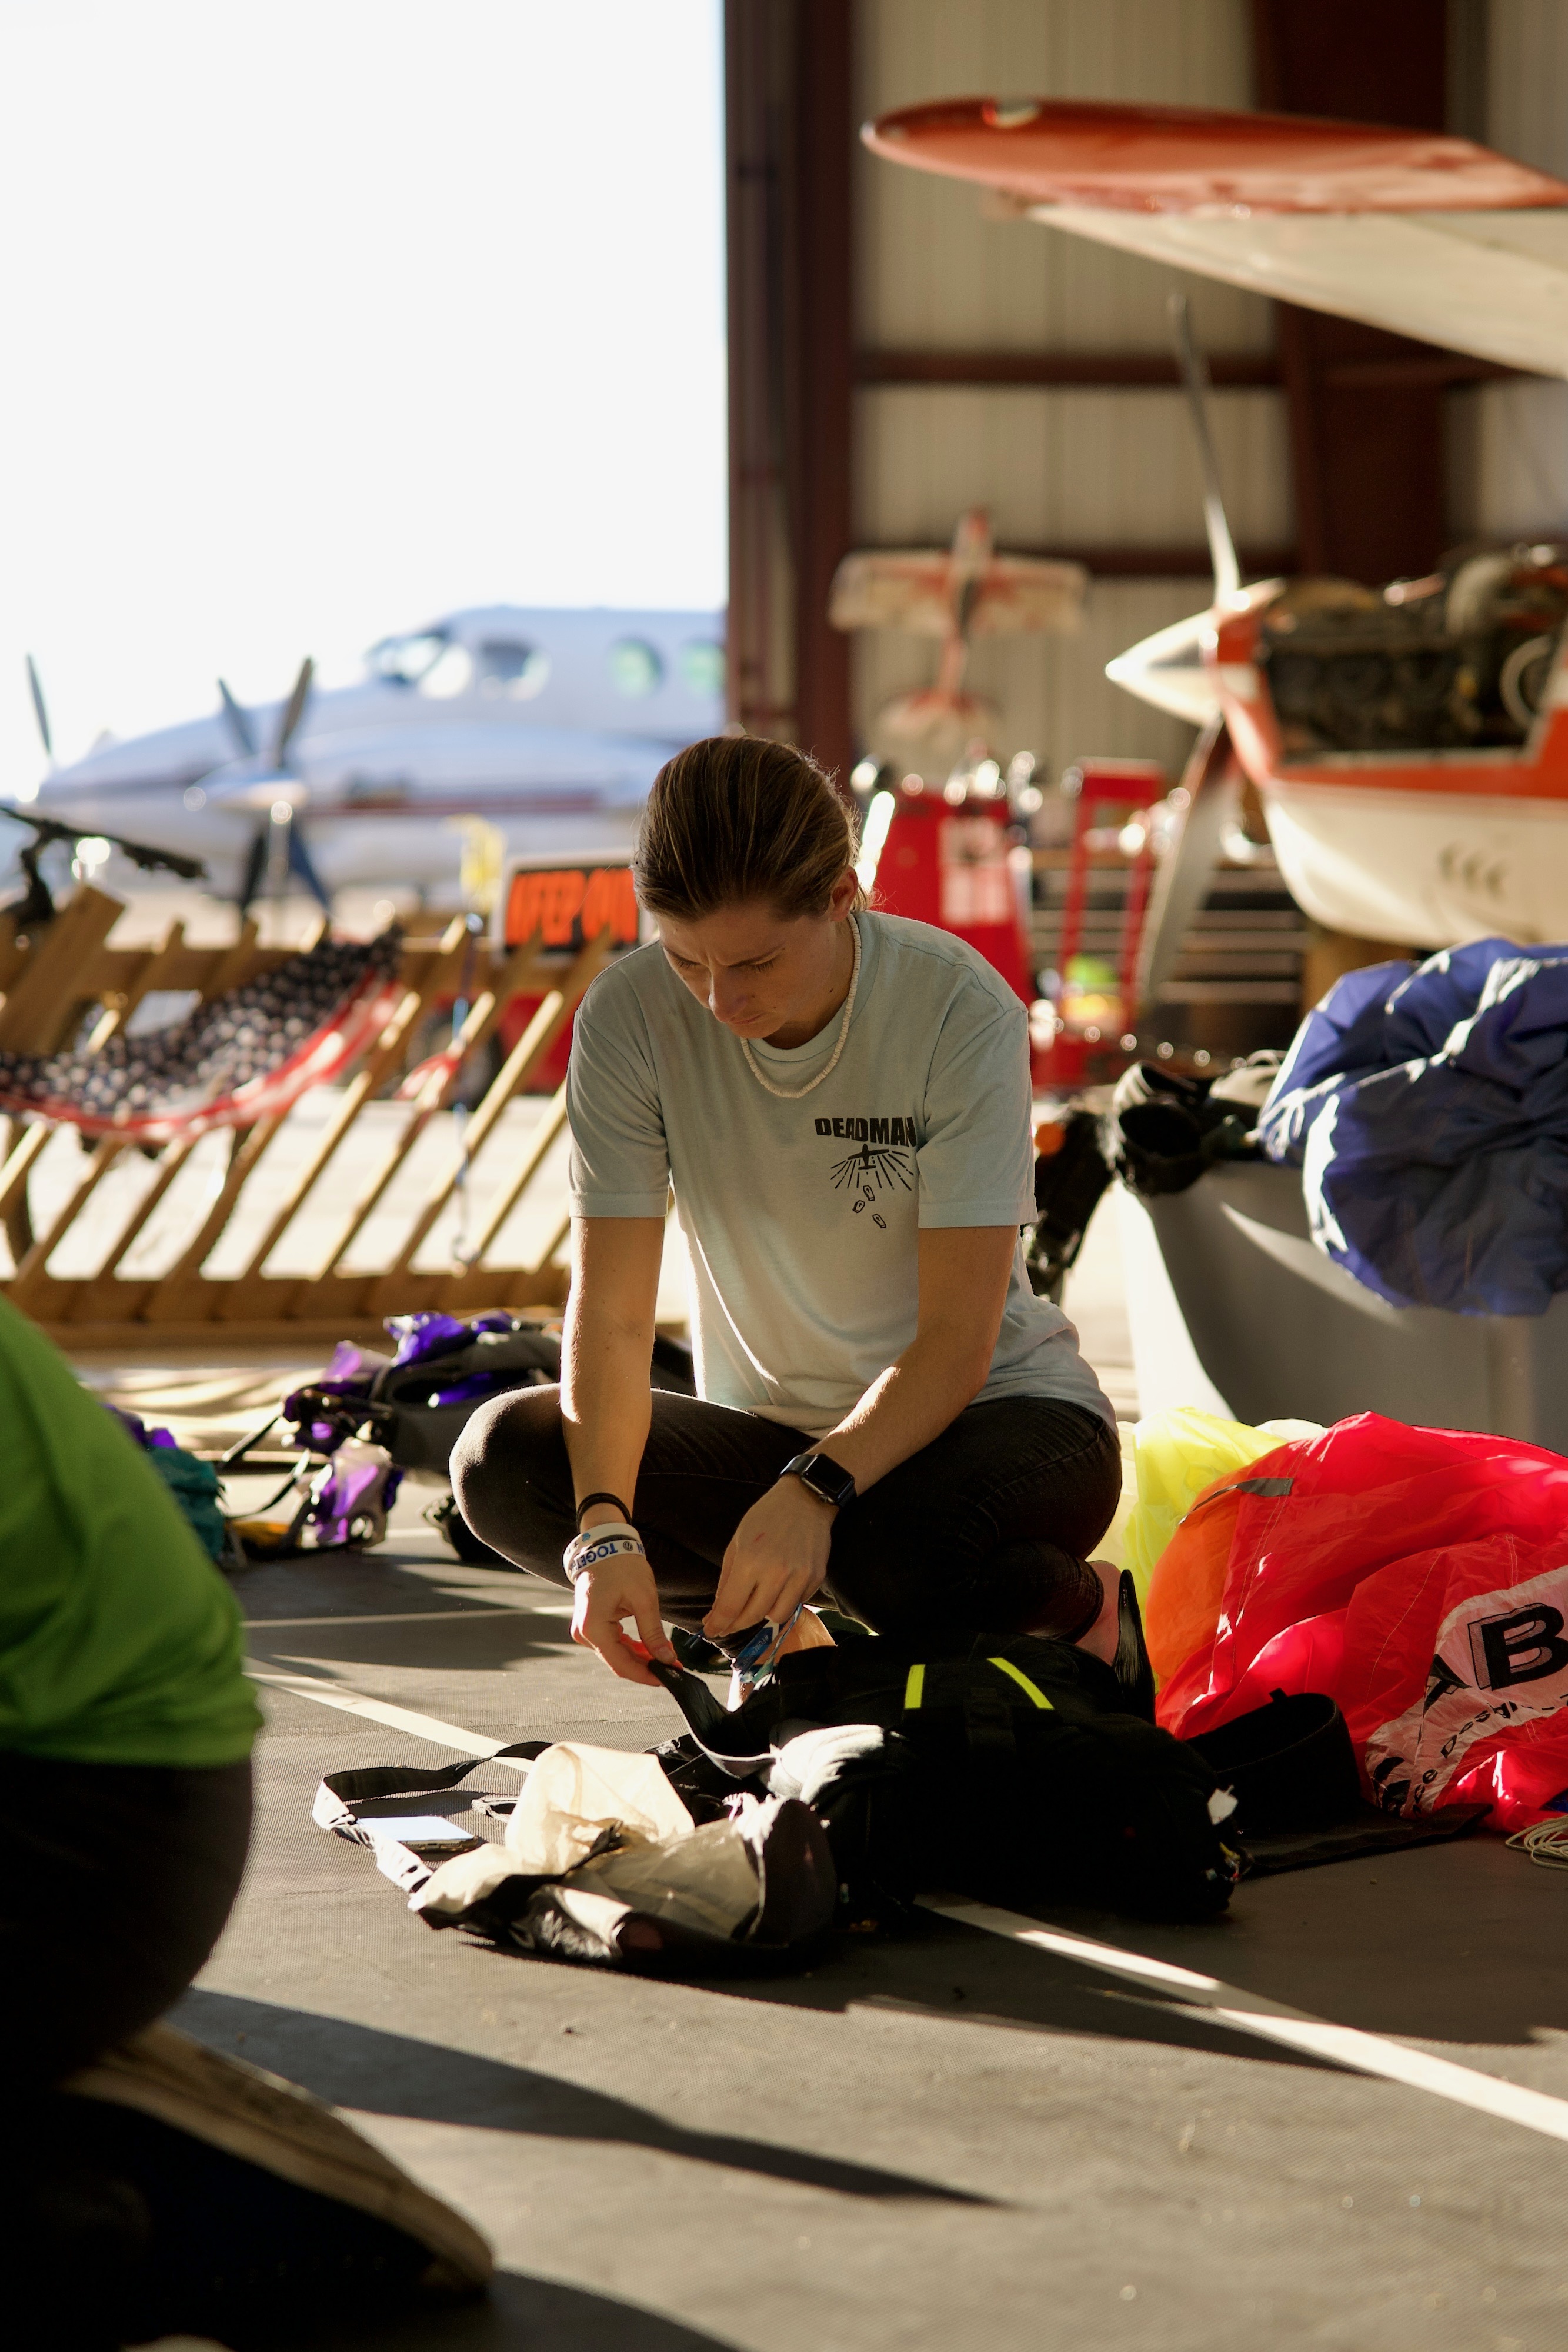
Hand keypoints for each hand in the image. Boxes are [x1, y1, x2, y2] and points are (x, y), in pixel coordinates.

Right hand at [570, 1552, 676, 1684]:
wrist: (605, 1545)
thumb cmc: (621, 1565)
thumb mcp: (644, 1599)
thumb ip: (653, 1633)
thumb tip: (666, 1659)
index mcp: (593, 1627)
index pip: (621, 1664)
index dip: (647, 1675)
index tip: (669, 1678)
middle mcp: (584, 1633)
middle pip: (618, 1661)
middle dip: (647, 1666)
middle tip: (673, 1667)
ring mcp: (584, 1629)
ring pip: (616, 1654)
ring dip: (640, 1657)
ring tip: (665, 1656)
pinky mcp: (590, 1625)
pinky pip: (612, 1643)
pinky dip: (630, 1647)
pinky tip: (649, 1647)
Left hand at [705, 1477, 832, 1640]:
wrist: (805, 1499)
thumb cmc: (766, 1517)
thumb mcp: (737, 1542)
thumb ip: (727, 1578)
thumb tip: (718, 1610)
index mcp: (750, 1561)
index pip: (730, 1607)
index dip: (718, 1623)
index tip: (710, 1631)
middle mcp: (775, 1572)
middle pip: (752, 1617)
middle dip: (736, 1624)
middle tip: (728, 1623)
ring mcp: (799, 1576)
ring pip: (777, 1617)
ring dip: (763, 1615)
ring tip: (756, 1602)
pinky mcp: (816, 1577)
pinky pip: (797, 1603)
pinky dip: (784, 1601)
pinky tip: (779, 1588)